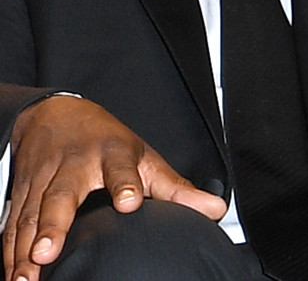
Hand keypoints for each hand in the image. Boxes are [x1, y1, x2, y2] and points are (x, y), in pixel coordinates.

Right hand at [3, 96, 225, 280]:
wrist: (56, 113)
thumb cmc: (108, 142)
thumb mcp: (145, 158)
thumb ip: (177, 189)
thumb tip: (216, 210)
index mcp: (112, 154)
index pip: (122, 168)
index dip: (125, 184)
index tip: (128, 203)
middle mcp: (75, 165)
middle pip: (62, 195)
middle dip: (53, 224)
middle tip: (48, 252)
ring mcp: (44, 178)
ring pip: (29, 214)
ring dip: (23, 248)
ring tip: (26, 277)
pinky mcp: (21, 192)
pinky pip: (11, 223)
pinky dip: (7, 251)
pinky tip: (12, 275)